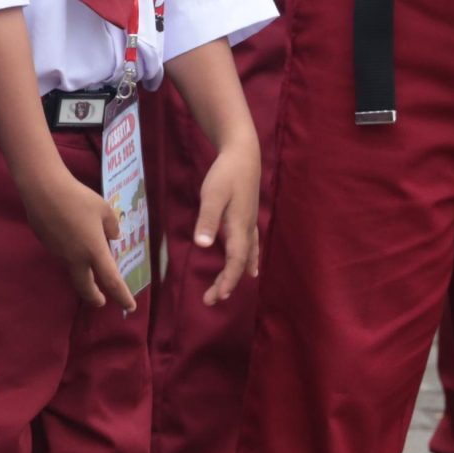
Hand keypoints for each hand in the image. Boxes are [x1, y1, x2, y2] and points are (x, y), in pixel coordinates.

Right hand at [13, 159, 135, 313]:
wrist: (44, 190)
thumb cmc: (78, 198)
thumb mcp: (104, 209)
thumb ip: (112, 226)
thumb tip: (113, 237)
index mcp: (94, 251)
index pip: (112, 281)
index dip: (122, 296)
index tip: (130, 307)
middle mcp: (76, 258)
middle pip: (86, 288)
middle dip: (94, 297)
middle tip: (101, 300)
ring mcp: (59, 254)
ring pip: (73, 270)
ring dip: (82, 273)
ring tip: (88, 259)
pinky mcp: (47, 245)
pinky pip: (62, 255)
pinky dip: (70, 254)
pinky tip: (69, 235)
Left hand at [193, 146, 260, 305]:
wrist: (244, 153)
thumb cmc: (226, 173)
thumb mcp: (213, 194)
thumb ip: (208, 219)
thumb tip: (203, 245)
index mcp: (239, 227)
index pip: (235, 261)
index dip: (227, 281)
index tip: (217, 297)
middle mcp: (247, 229)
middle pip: (240, 262)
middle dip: (227, 282)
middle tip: (212, 300)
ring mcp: (249, 222)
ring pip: (246, 255)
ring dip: (237, 273)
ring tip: (230, 288)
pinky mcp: (247, 216)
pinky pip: (250, 245)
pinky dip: (248, 259)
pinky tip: (250, 265)